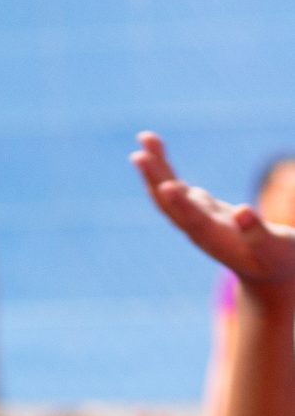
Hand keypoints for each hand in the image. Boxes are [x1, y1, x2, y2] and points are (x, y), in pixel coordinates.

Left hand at [133, 132, 294, 297]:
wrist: (266, 276)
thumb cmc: (277, 261)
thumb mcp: (273, 249)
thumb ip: (257, 233)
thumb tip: (243, 210)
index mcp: (218, 240)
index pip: (195, 221)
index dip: (181, 205)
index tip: (166, 186)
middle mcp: (200, 231)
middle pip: (172, 205)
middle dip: (157, 180)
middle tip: (139, 154)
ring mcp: (197, 221)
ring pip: (170, 195)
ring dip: (156, 169)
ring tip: (145, 138)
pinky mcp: (200, 213)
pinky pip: (176, 190)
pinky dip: (164, 171)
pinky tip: (153, 153)